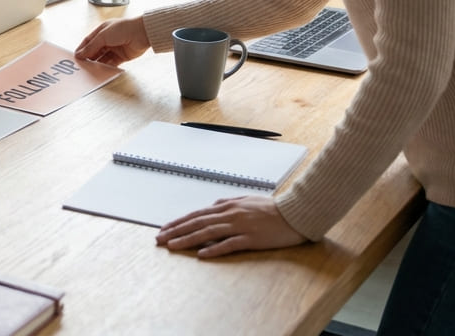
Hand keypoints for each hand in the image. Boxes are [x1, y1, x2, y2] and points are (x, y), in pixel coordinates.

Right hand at [75, 16, 151, 65]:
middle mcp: (108, 39)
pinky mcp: (122, 56)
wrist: (142, 33)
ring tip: (91, 69)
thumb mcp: (103, 36)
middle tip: (82, 66)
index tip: (76, 57)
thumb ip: (91, 46)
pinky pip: (112, 63)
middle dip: (89, 58)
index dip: (82, 49)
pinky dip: (107, 67)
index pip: (88, 41)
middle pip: (95, 51)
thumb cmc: (124, 28)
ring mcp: (115, 48)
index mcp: (102, 31)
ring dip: (97, 63)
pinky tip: (102, 71)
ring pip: (102, 58)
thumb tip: (80, 54)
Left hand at [154, 196, 306, 257]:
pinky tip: (201, 255)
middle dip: (176, 231)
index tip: (164, 229)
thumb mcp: (247, 199)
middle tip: (159, 239)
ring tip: (172, 246)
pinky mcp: (251, 238)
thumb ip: (229, 202)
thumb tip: (214, 204)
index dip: (179, 222)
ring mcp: (240, 226)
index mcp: (227, 206)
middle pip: (197, 223)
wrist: (295, 213)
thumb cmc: (273, 207)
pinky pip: (229, 244)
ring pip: (208, 233)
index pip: (197, 214)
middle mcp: (230, 214)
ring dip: (188, 240)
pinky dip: (214, 249)